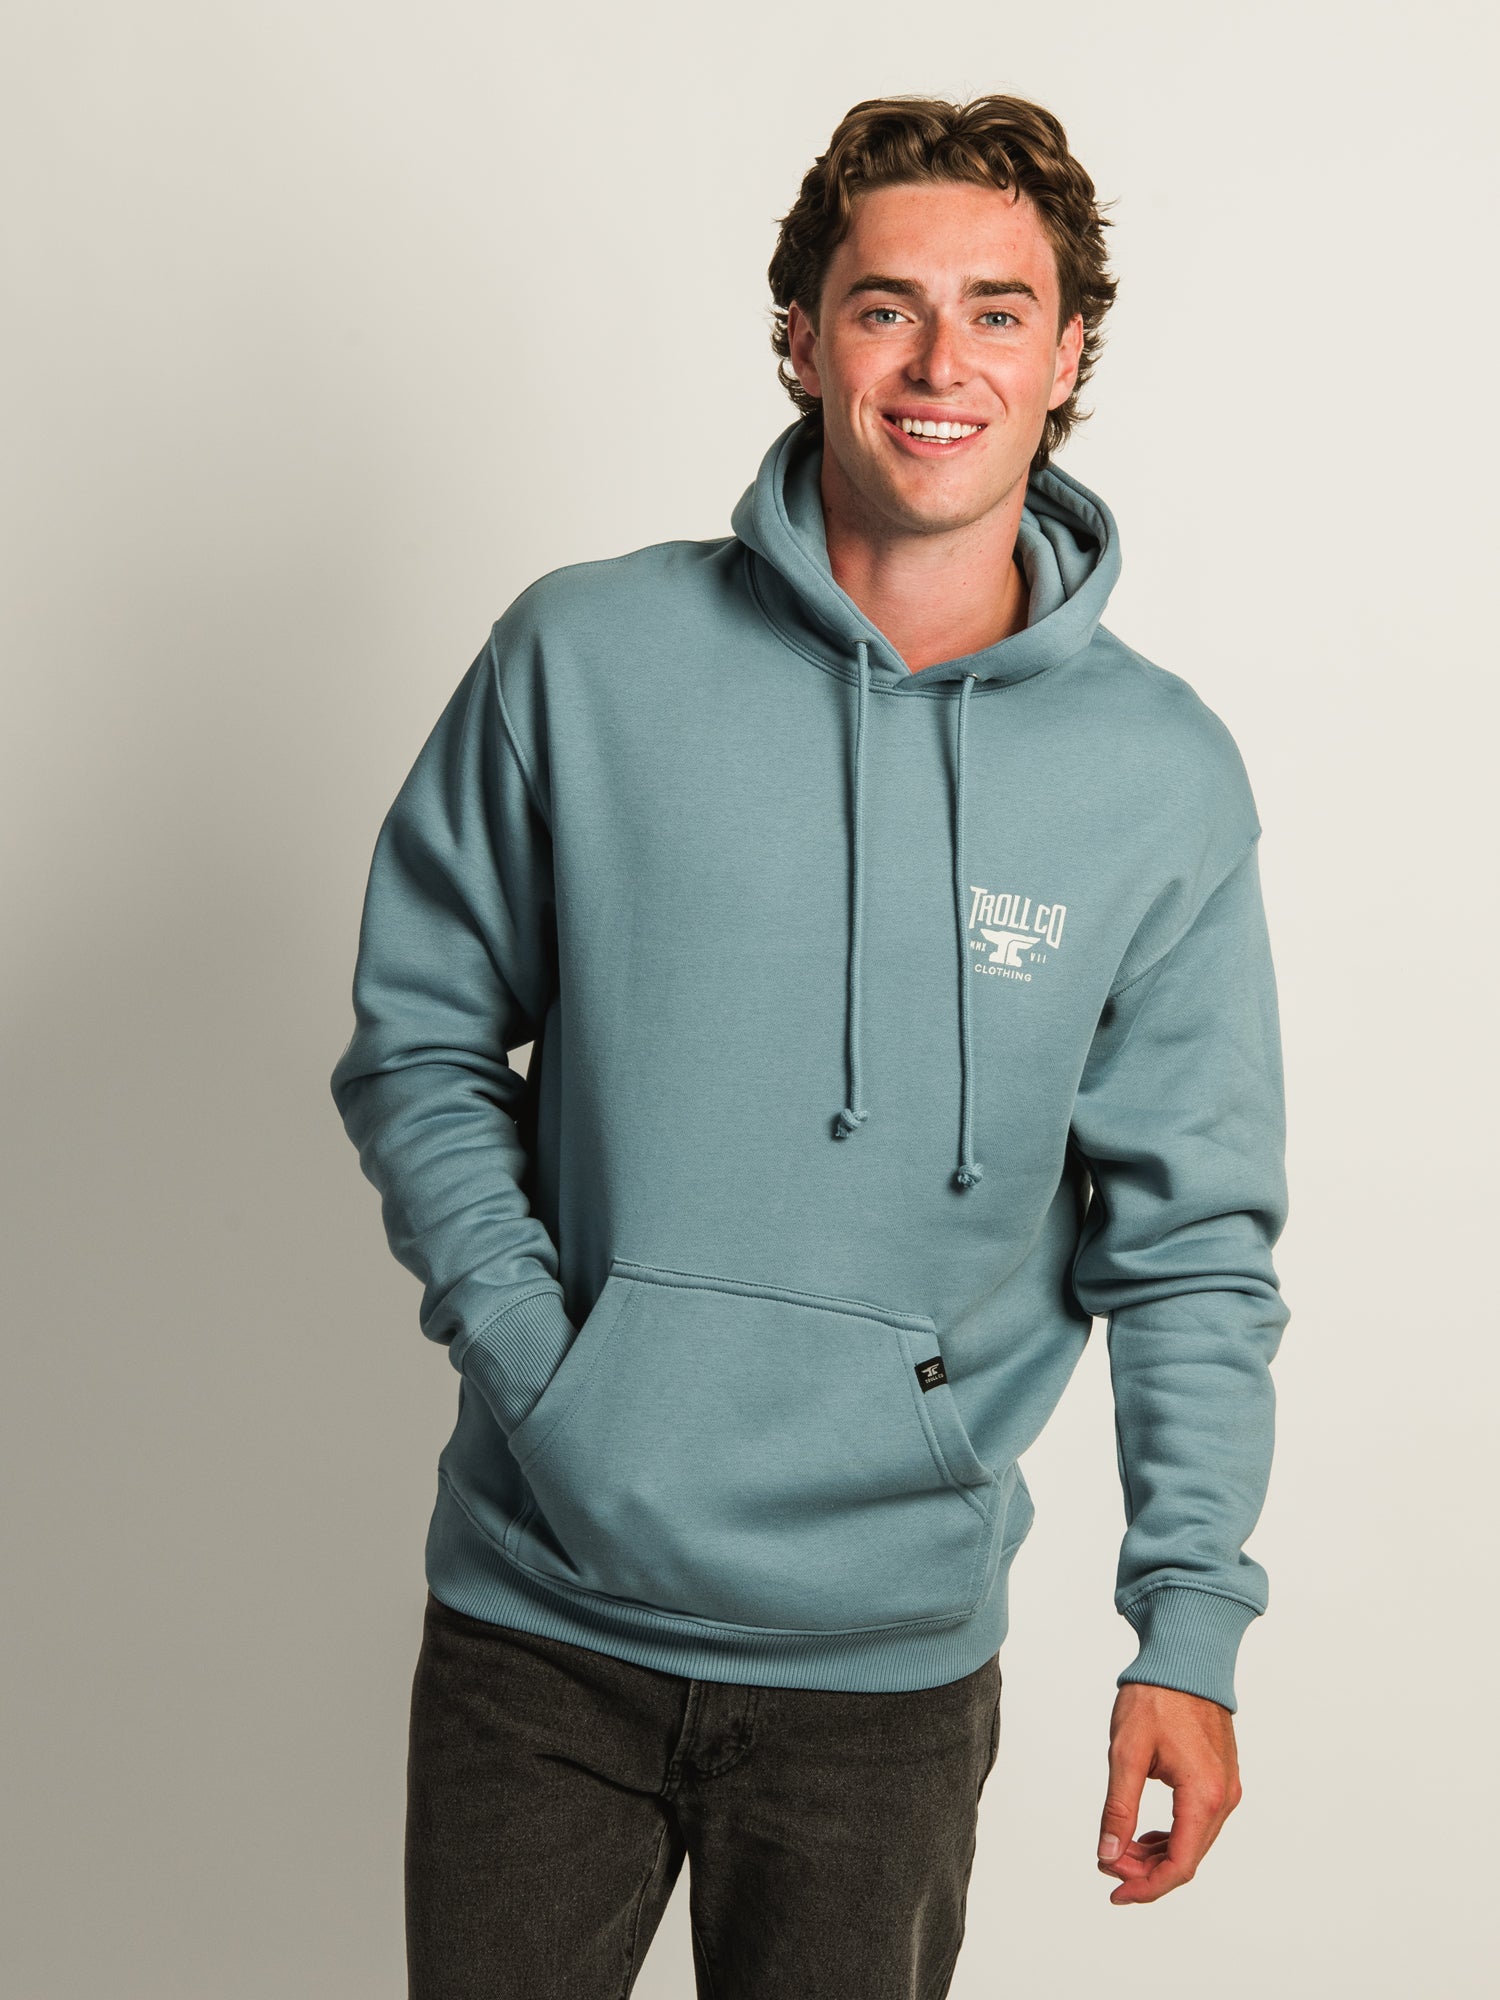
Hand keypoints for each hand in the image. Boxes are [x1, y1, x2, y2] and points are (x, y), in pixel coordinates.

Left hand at [1095, 1682, 1241, 1904]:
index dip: (1145, 1887)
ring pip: (1193, 1842)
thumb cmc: (1156, 1697)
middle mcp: (1223, 1798)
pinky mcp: (1220, 1778)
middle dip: (1146, 1871)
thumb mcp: (1126, 1754)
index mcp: (1204, 1796)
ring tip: (1119, 1850)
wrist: (1185, 1657)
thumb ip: (1118, 1809)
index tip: (1114, 1891)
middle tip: (1107, 1866)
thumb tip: (1108, 1856)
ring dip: (1156, 1854)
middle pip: (1187, 1858)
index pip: (1179, 1865)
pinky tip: (1144, 1833)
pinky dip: (1170, 1834)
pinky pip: (1197, 1821)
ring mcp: (1226, 1788)